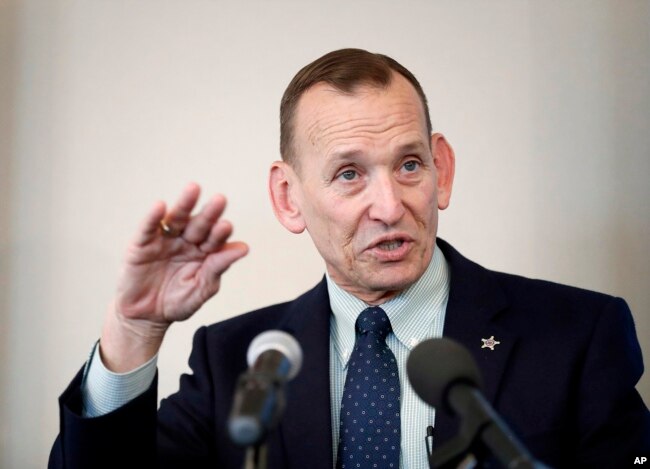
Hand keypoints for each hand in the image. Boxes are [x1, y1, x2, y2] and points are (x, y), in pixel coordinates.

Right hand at [100, 182, 248, 370]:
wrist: (146, 317)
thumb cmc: (177, 302)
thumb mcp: (202, 287)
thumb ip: (219, 266)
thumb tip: (242, 248)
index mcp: (205, 251)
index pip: (215, 238)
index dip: (221, 232)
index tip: (227, 226)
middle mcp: (186, 241)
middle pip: (199, 223)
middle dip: (209, 212)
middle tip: (220, 200)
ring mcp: (164, 240)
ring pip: (176, 219)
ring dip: (184, 204)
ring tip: (193, 190)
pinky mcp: (142, 244)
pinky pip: (148, 228)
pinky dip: (153, 217)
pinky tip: (160, 207)